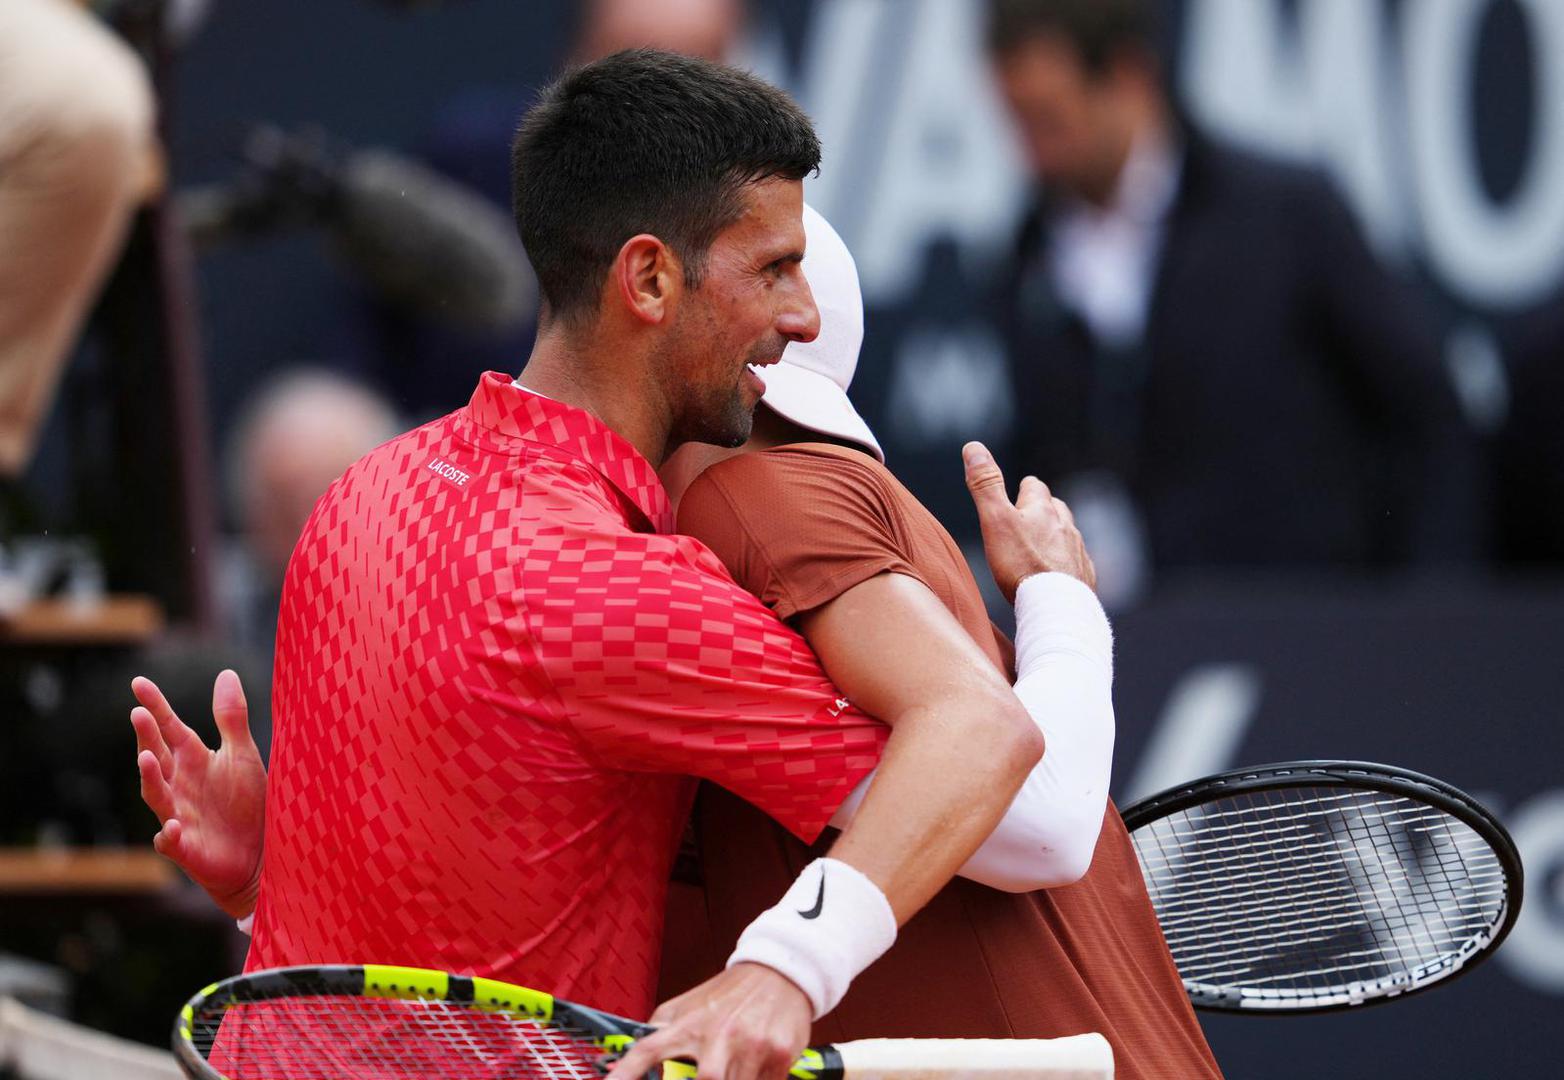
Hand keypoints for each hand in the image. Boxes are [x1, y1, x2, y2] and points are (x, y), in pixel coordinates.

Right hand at [130, 670, 266, 918]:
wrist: (260, 854)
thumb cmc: (247, 803)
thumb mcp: (242, 755)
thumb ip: (230, 718)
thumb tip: (225, 672)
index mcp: (194, 760)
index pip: (170, 728)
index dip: (155, 706)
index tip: (138, 682)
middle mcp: (180, 785)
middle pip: (158, 757)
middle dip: (146, 737)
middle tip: (138, 713)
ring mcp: (179, 816)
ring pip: (157, 796)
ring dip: (150, 778)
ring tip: (146, 758)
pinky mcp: (187, 848)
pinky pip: (171, 842)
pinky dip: (169, 836)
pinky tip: (172, 828)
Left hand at [604, 963, 811, 1079]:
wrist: (779, 971)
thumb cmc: (729, 994)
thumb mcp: (689, 1005)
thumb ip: (661, 1029)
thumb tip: (627, 1057)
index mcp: (689, 1024)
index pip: (648, 1050)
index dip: (626, 1072)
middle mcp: (718, 1033)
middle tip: (709, 1072)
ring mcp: (751, 1044)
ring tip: (734, 1065)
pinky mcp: (778, 1054)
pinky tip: (756, 1067)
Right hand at [962, 441, 1094, 601]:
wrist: (1056, 607)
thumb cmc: (1021, 566)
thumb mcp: (995, 521)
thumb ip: (985, 485)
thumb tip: (973, 447)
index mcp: (1042, 509)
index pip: (1034, 486)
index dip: (1022, 491)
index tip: (1013, 498)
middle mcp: (1065, 525)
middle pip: (1055, 508)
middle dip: (1041, 511)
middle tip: (1024, 523)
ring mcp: (1078, 551)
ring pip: (1067, 534)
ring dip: (1054, 537)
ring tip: (1039, 549)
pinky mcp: (1085, 576)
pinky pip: (1076, 562)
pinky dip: (1066, 564)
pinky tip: (1056, 575)